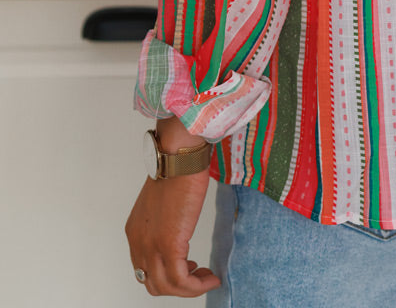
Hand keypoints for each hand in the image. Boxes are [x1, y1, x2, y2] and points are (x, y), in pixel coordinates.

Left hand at [125, 128, 220, 298]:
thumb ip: (165, 220)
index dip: (168, 274)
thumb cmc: (177, 169)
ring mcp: (151, 246)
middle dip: (178, 286)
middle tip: (199, 275)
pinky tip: (211, 277)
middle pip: (154, 283)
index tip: (189, 268)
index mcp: (136, 232)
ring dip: (190, 288)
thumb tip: (178, 228)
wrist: (179, 156)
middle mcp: (138, 242)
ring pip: (167, 287)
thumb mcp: (164, 201)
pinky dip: (197, 286)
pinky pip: (181, 281)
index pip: (145, 268)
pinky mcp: (169, 245)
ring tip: (208, 278)